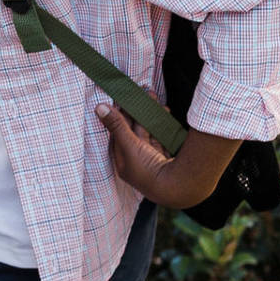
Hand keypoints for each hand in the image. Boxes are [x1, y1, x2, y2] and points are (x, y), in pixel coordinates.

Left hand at [97, 104, 237, 210]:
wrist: (180, 187)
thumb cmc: (149, 169)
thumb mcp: (130, 145)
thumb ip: (116, 126)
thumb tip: (99, 108)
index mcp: (123, 163)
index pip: (118, 135)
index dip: (119, 116)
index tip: (123, 99)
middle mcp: (137, 163)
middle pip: (134, 132)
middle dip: (138, 112)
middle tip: (143, 92)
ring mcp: (154, 160)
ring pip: (149, 133)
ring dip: (151, 115)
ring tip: (154, 97)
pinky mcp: (168, 158)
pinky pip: (162, 138)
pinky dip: (162, 124)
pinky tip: (164, 112)